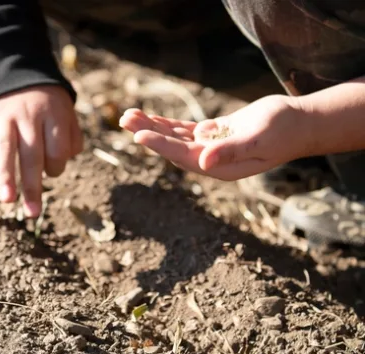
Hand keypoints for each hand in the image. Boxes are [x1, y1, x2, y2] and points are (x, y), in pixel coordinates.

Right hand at [0, 85, 82, 216]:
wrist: (14, 70)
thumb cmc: (45, 103)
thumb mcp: (65, 111)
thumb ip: (71, 137)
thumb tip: (59, 166)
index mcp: (52, 114)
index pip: (56, 150)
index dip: (56, 166)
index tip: (51, 170)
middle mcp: (27, 115)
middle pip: (31, 155)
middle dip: (32, 186)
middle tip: (33, 212)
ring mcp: (3, 115)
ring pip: (4, 149)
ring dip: (5, 176)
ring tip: (7, 201)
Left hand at [119, 95, 309, 180]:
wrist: (300, 124)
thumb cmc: (284, 131)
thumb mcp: (258, 140)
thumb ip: (231, 151)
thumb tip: (202, 162)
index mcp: (220, 168)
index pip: (183, 156)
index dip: (161, 145)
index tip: (139, 134)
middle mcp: (211, 161)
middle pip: (172, 148)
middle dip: (148, 133)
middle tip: (124, 119)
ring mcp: (210, 148)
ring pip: (174, 137)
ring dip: (152, 126)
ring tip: (128, 114)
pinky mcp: (213, 135)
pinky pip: (184, 130)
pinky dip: (167, 123)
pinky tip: (149, 117)